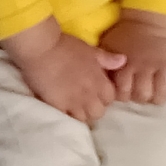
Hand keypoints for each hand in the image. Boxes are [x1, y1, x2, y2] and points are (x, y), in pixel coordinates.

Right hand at [2, 18, 124, 124]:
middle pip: (99, 113)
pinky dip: (66, 115)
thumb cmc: (66, 46)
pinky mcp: (58, 106)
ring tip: (73, 106)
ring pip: (84, 119)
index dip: (104, 97)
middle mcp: (89, 95)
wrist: (41, 49)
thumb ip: (107, 58)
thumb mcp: (90, 49)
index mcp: (99, 81)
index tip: (97, 92)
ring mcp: (73, 102)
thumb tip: (123, 61)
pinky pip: (67, 118)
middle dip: (94, 108)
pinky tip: (61, 108)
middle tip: (85, 101)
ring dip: (81, 114)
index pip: (110, 99)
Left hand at [99, 9, 165, 103]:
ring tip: (149, 93)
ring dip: (154, 97)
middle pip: (142, 95)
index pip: (123, 92)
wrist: (146, 22)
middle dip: (137, 98)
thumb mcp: (108, 45)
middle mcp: (144, 68)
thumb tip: (96, 80)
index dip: (120, 95)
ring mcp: (160, 68)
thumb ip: (104, 63)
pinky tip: (161, 89)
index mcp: (126, 64)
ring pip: (160, 94)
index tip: (119, 91)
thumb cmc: (123, 36)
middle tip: (134, 93)